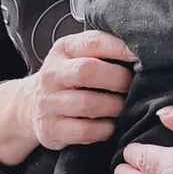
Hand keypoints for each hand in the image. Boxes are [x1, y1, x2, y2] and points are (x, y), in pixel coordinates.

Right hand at [0, 31, 135, 163]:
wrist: (31, 105)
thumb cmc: (69, 77)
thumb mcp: (79, 55)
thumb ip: (105, 49)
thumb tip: (141, 52)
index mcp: (64, 49)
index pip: (92, 42)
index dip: (118, 48)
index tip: (139, 56)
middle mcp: (52, 74)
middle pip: (87, 71)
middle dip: (118, 80)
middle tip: (133, 86)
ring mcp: (49, 103)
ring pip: (88, 104)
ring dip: (114, 106)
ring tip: (124, 106)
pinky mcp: (51, 129)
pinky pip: (84, 131)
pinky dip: (105, 129)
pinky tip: (111, 124)